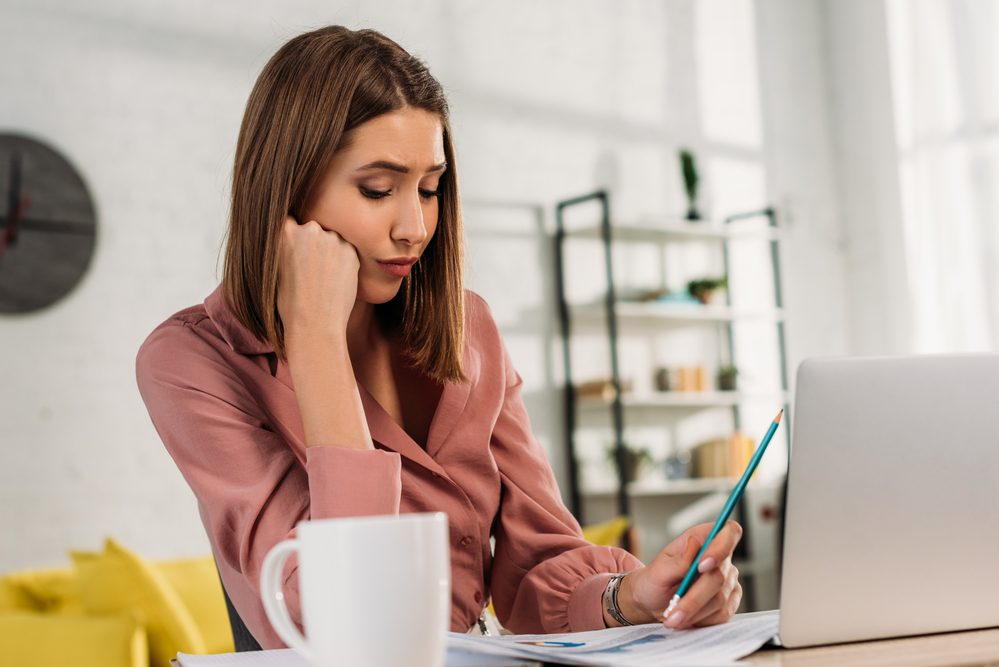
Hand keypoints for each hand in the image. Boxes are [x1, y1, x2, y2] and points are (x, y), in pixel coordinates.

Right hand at [276, 215, 359, 339]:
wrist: (315, 324)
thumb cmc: (290, 304)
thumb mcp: (275, 269)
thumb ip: (284, 248)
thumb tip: (292, 240)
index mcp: (284, 233)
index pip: (289, 221)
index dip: (293, 236)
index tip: (296, 249)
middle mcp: (309, 229)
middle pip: (312, 229)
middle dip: (312, 244)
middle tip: (311, 270)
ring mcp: (332, 239)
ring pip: (331, 240)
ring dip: (329, 252)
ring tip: (323, 279)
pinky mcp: (350, 250)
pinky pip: (345, 251)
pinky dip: (342, 262)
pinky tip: (334, 281)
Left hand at [616, 521, 742, 629]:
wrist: (653, 602)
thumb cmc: (654, 581)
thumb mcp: (657, 571)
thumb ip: (678, 561)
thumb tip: (694, 545)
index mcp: (702, 539)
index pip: (728, 532)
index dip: (721, 547)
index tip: (701, 566)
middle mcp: (720, 557)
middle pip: (719, 575)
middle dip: (694, 597)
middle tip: (673, 612)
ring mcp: (728, 580)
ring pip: (720, 599)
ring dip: (694, 612)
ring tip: (673, 617)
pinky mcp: (730, 601)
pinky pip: (723, 614)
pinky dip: (701, 620)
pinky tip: (686, 619)